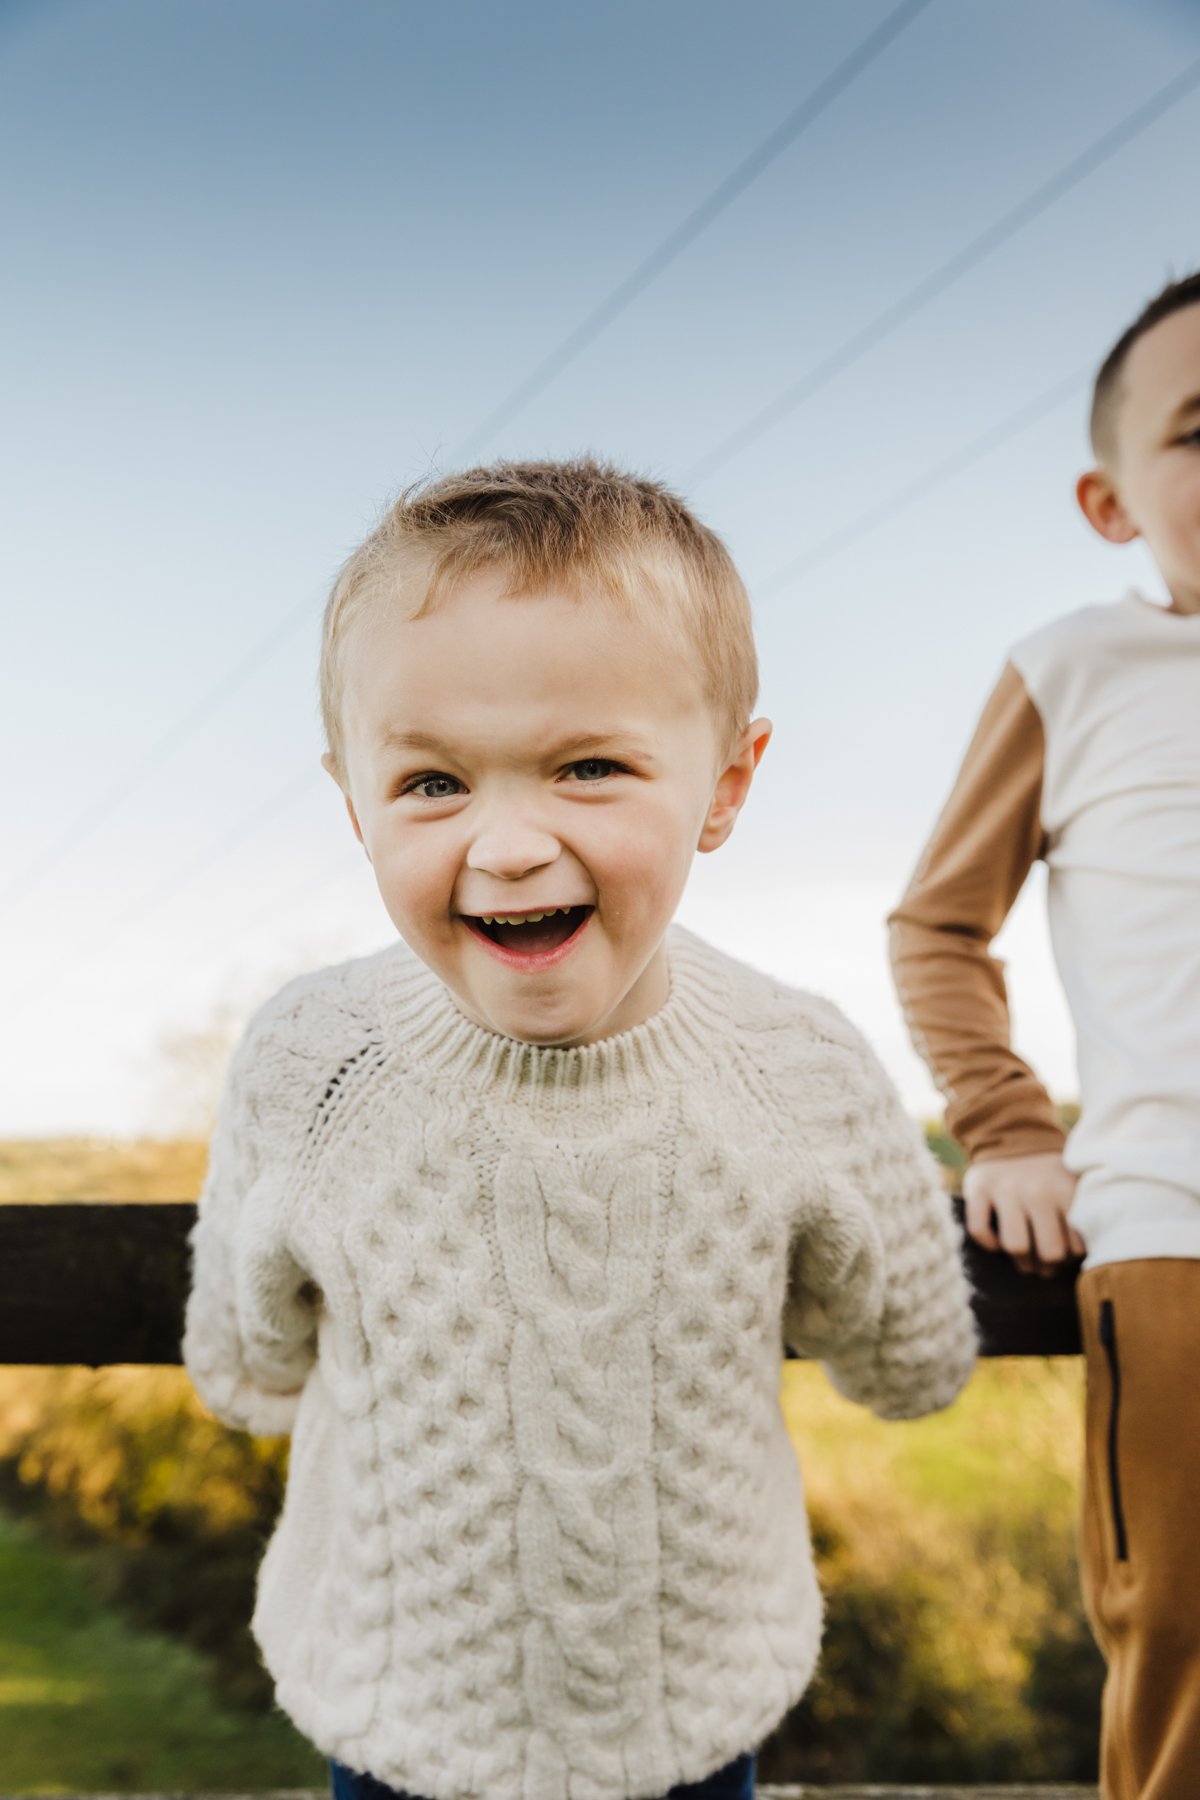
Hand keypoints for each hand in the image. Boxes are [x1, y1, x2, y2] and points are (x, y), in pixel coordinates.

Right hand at [962, 1152, 1084, 1276]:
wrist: (1010, 1134)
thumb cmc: (1048, 1172)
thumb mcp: (1072, 1183)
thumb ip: (1084, 1213)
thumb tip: (1087, 1255)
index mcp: (1065, 1190)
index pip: (1076, 1247)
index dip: (1070, 1258)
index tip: (1064, 1253)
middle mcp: (1037, 1190)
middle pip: (1050, 1252)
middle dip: (1048, 1266)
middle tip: (1045, 1264)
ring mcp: (1006, 1189)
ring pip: (1016, 1246)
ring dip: (1021, 1261)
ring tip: (1025, 1258)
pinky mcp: (979, 1189)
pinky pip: (979, 1229)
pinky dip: (988, 1243)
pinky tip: (997, 1242)